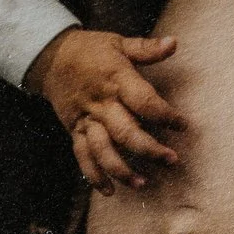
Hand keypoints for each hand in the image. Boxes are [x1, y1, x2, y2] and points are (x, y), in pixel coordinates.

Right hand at [25, 28, 182, 192]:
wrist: (51, 57)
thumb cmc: (90, 50)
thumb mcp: (118, 43)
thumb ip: (146, 48)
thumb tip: (174, 43)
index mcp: (116, 80)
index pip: (144, 101)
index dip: (165, 115)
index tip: (182, 125)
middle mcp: (101, 103)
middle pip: (126, 132)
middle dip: (149, 149)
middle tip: (171, 160)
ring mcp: (87, 120)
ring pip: (103, 150)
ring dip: (121, 170)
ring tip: (142, 184)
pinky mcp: (74, 131)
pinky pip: (83, 156)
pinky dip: (94, 175)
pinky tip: (109, 191)